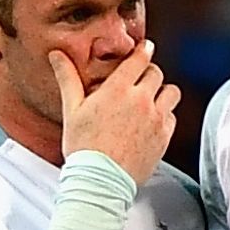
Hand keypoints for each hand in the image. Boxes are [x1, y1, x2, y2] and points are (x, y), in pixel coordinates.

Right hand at [49, 40, 179, 184]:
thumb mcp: (72, 110)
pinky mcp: (164, 137)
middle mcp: (141, 100)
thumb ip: (68, 79)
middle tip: (139, 80)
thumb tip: (57, 55)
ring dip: (162, 92)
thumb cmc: (83, 147)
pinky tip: (151, 122)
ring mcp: (156, 119)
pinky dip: (165, 115)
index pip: (139, 58)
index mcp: (118, 89)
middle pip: (156, 73)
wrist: (100, 180)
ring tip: (150, 99)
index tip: (144, 48)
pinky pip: (173, 117)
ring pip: (171, 92)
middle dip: (148, 73)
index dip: (143, 50)